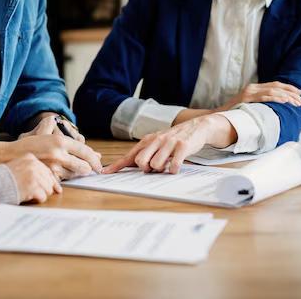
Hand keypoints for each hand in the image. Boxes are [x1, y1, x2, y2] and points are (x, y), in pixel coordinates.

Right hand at [5, 153, 61, 202]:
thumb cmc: (4, 177)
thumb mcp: (19, 166)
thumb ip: (34, 170)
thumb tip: (53, 183)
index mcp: (30, 158)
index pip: (47, 170)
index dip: (50, 181)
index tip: (53, 188)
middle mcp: (34, 165)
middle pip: (49, 180)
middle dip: (45, 188)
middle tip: (36, 192)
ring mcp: (34, 175)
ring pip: (48, 189)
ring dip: (41, 194)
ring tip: (31, 193)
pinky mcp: (33, 186)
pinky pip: (43, 196)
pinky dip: (37, 199)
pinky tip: (29, 197)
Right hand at [14, 117, 101, 179]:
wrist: (9, 156)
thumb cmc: (26, 145)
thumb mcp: (42, 132)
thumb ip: (55, 129)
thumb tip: (71, 131)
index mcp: (59, 141)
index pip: (84, 150)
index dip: (94, 158)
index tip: (99, 162)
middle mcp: (58, 154)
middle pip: (83, 165)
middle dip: (88, 168)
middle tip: (91, 169)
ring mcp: (53, 167)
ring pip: (74, 175)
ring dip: (76, 174)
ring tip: (74, 171)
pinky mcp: (47, 177)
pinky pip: (63, 182)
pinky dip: (64, 179)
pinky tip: (61, 176)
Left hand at [102, 114, 234, 174]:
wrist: (196, 127)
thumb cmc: (173, 140)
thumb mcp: (156, 143)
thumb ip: (143, 154)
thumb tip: (126, 166)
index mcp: (147, 141)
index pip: (129, 155)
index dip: (117, 165)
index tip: (105, 172)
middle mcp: (156, 140)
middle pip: (140, 161)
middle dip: (146, 169)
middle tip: (155, 167)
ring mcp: (169, 143)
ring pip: (156, 165)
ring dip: (162, 169)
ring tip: (168, 164)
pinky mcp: (182, 146)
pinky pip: (174, 165)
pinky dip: (174, 169)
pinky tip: (176, 167)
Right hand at [218, 81, 300, 111]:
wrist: (218, 115)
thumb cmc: (234, 113)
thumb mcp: (248, 106)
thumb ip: (259, 103)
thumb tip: (276, 108)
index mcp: (254, 88)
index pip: (275, 85)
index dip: (289, 88)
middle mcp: (252, 87)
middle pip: (277, 86)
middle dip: (292, 93)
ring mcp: (249, 92)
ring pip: (273, 91)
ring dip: (288, 97)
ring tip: (297, 103)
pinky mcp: (247, 98)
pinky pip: (265, 96)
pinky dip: (277, 98)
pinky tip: (286, 101)